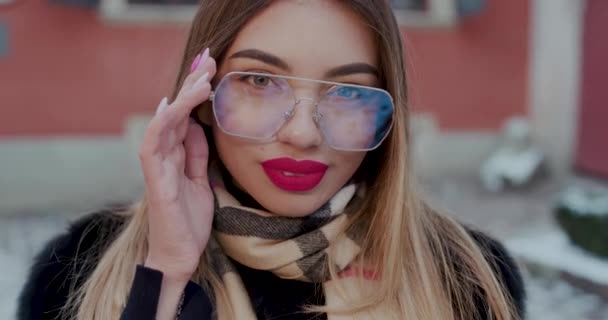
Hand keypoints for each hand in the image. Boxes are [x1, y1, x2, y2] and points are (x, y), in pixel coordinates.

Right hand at [139, 49, 216, 280]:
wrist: (180, 256)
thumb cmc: (189, 220)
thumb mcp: (201, 180)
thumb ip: (196, 154)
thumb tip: (197, 126)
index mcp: (176, 154)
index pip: (186, 115)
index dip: (196, 91)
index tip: (213, 69)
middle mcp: (164, 155)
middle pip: (175, 112)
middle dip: (191, 83)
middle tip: (208, 58)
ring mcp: (157, 166)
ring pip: (164, 122)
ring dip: (182, 97)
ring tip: (201, 77)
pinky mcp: (155, 180)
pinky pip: (152, 146)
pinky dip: (161, 124)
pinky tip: (172, 105)